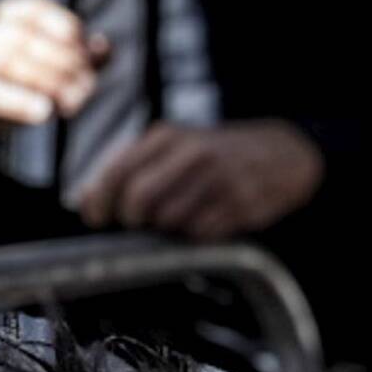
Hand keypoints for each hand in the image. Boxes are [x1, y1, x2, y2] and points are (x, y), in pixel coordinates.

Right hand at [0, 0, 105, 144]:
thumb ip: (74, 56)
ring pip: (5, 61)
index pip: (30, 6)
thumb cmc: (7, 85)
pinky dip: (18, 100)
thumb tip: (105, 47)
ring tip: (73, 102)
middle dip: (62, 60)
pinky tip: (45, 111)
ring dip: (47, 81)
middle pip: (22, 36)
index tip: (84, 49)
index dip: (62, 24)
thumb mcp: (41, 66)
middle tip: (87, 85)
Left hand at [77, 120, 324, 242]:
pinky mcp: (242, 205)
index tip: (96, 217)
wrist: (284, 154)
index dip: (100, 199)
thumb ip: (134, 167)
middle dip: (131, 219)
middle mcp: (194, 154)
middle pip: (140, 198)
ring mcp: (220, 180)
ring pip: (170, 220)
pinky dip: (195, 234)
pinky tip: (205, 221)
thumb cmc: (218, 154)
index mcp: (170, 136)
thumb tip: (86, 200)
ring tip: (178, 218)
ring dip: (166, 228)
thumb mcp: (176, 146)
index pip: (120, 170)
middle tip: (136, 225)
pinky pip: (201, 233)